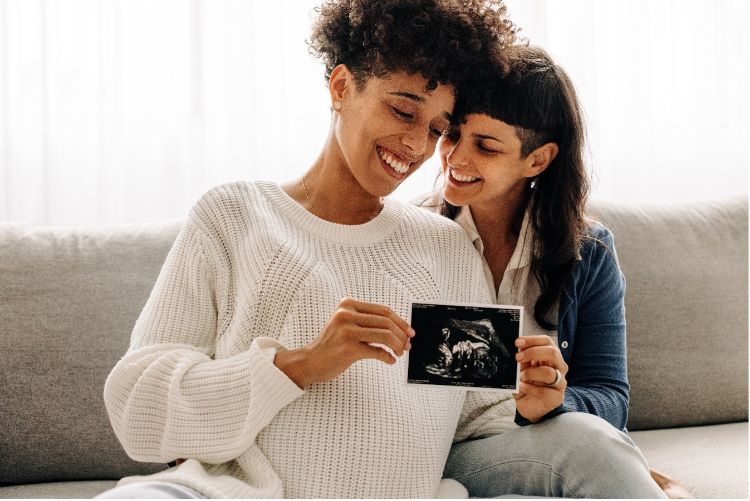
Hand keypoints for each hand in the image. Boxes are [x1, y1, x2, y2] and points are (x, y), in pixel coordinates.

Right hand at [274, 297, 413, 387]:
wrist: (310, 361)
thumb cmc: (331, 345)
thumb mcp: (346, 324)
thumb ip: (367, 322)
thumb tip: (398, 328)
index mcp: (347, 305)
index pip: (383, 310)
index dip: (400, 321)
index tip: (408, 330)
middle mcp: (346, 315)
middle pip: (386, 322)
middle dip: (401, 334)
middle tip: (407, 344)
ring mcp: (347, 331)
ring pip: (384, 335)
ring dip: (397, 345)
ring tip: (400, 352)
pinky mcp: (348, 349)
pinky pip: (377, 351)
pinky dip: (387, 357)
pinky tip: (390, 360)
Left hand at [513, 335, 567, 422]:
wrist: (530, 405)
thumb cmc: (527, 384)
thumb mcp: (521, 369)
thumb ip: (522, 361)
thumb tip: (518, 352)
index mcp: (550, 356)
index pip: (547, 342)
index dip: (532, 340)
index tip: (518, 342)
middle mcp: (558, 367)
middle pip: (552, 353)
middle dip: (533, 353)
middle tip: (518, 357)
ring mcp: (559, 382)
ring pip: (550, 373)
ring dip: (531, 373)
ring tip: (520, 376)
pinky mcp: (556, 397)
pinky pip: (544, 391)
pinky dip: (529, 388)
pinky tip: (521, 387)